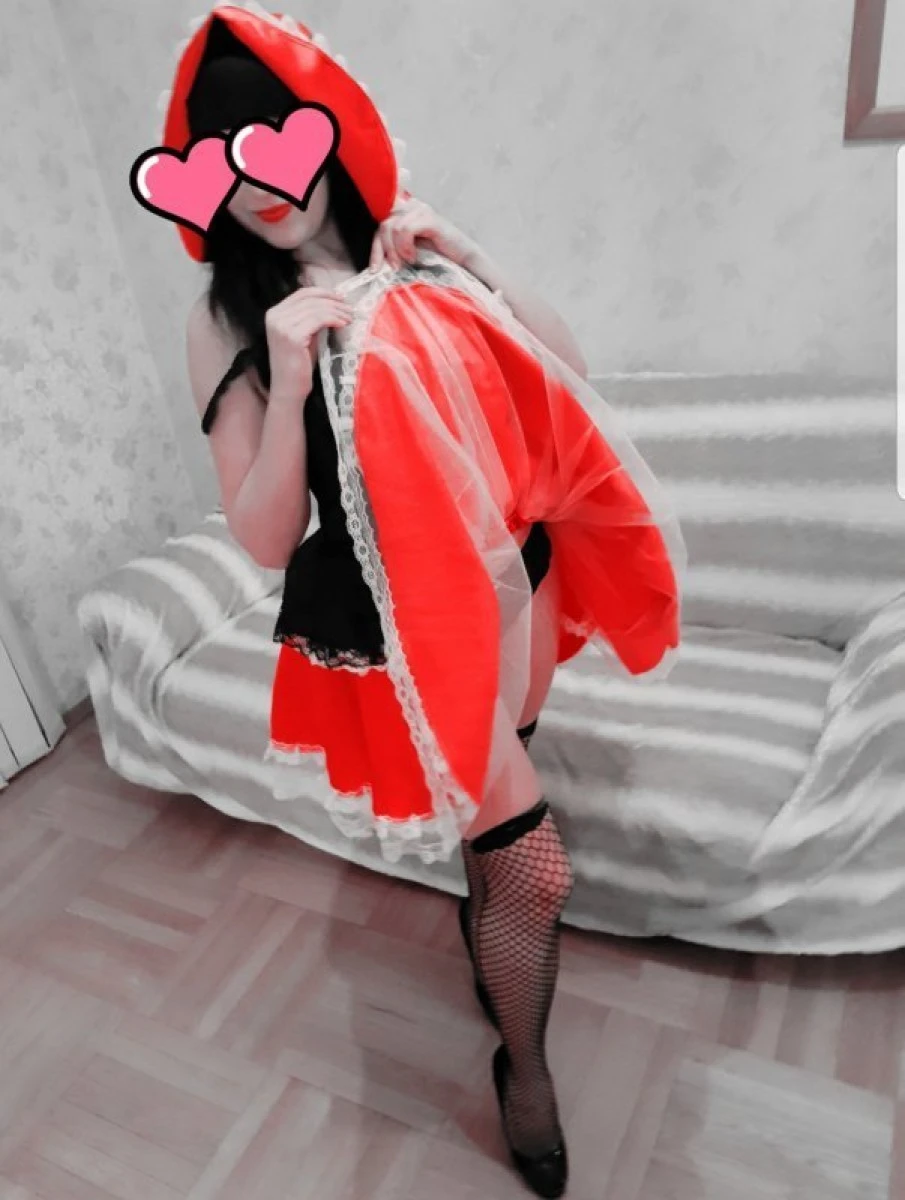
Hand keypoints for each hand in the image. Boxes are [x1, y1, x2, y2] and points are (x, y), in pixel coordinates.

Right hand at [264, 286, 352, 401]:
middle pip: (310, 299)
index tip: (341, 298)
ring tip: (350, 317)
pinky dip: (334, 319)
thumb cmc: (299, 365)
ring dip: (337, 311)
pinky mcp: (292, 336)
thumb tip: (333, 303)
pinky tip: (344, 324)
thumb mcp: (304, 335)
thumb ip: (311, 318)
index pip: (302, 293)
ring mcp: (282, 326)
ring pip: (316, 308)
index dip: (324, 293)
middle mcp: (275, 317)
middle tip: (350, 309)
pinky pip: (319, 320)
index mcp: (274, 313)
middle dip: (334, 302)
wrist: (289, 389)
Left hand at [369, 196, 479, 271]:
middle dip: (386, 250)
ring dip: (397, 250)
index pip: (381, 227)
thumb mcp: (409, 253)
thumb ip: (394, 249)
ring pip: (392, 227)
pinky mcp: (429, 217)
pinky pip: (405, 229)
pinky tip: (413, 256)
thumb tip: (376, 262)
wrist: (463, 260)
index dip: (375, 249)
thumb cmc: (438, 257)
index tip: (374, 270)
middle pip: (384, 225)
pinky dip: (406, 245)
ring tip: (408, 261)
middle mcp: (411, 207)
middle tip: (395, 267)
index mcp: (404, 214)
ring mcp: (420, 210)